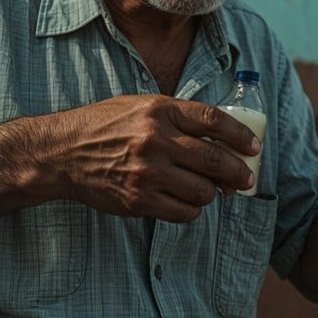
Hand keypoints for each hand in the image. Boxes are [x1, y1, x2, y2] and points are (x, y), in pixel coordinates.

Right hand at [36, 95, 260, 221]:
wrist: (63, 153)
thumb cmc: (104, 126)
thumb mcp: (140, 106)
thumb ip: (177, 117)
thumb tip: (218, 136)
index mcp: (159, 111)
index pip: (213, 121)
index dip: (240, 136)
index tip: (254, 147)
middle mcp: (155, 140)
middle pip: (214, 159)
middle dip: (237, 172)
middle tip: (246, 179)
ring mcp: (147, 173)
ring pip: (202, 191)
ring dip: (211, 193)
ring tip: (208, 190)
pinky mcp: (139, 200)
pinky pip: (182, 212)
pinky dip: (192, 210)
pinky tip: (187, 202)